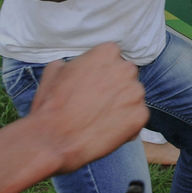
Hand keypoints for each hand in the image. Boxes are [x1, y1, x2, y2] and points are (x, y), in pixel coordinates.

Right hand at [25, 42, 147, 173]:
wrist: (52, 140)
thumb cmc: (51, 105)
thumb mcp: (54, 71)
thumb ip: (72, 62)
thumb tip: (74, 65)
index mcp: (107, 52)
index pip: (112, 58)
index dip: (101, 74)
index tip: (92, 86)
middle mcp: (126, 68)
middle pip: (125, 76)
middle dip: (114, 88)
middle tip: (96, 104)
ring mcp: (136, 92)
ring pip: (133, 97)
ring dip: (121, 106)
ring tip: (99, 120)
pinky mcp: (141, 116)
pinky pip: (137, 118)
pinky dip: (126, 125)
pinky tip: (106, 131)